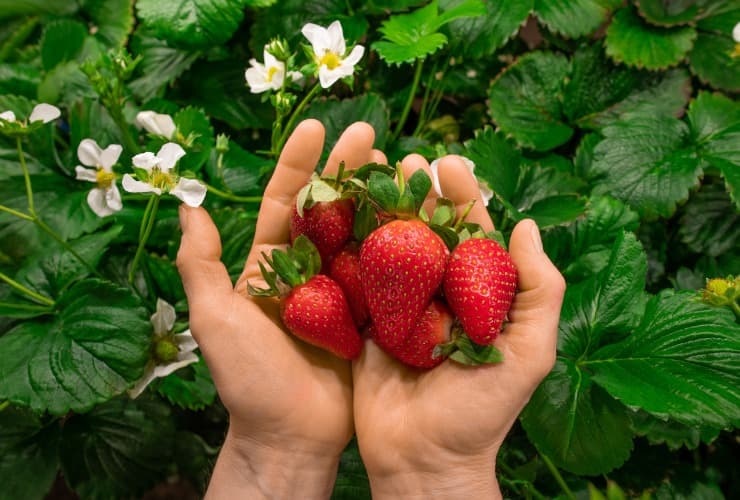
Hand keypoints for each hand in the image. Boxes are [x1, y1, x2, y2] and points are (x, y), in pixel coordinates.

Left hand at [176, 120, 383, 498]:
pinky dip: (405, 246)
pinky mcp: (373, 317)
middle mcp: (310, 272)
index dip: (299, 164)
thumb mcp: (214, 321)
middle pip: (331, 210)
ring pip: (364, 236)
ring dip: (382, 199)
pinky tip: (424, 217)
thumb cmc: (248, 382)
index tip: (317, 127)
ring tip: (404, 165)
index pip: (284, 202)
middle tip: (371, 135)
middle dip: (348, 170)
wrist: (290, 438)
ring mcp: (345, 293)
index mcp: (272, 265)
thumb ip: (200, 265)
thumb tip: (189, 206)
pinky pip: (390, 276)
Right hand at [351, 155, 565, 498]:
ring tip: (372, 173)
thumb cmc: (481, 412)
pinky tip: (339, 214)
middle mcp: (439, 295)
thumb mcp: (529, 353)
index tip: (450, 165)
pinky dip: (349, 248)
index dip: (465, 198)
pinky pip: (356, 281)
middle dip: (419, 194)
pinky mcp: (365, 324)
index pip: (473, 235)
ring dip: (382, 210)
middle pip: (428, 233)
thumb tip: (527, 226)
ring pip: (391, 249)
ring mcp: (399, 308)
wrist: (423, 459)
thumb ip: (539, 291)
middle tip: (406, 160)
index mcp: (479, 297)